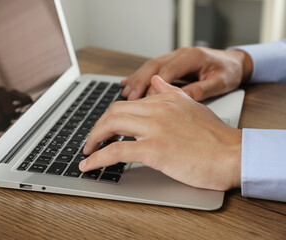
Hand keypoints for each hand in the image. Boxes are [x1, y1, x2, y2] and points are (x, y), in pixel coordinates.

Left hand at [80, 76, 241, 190]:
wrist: (233, 154)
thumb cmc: (216, 136)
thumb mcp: (193, 106)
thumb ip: (171, 92)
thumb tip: (155, 81)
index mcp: (164, 100)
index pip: (126, 104)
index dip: (109, 118)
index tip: (103, 129)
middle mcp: (157, 109)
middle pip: (113, 112)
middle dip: (97, 128)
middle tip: (92, 141)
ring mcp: (155, 128)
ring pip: (111, 126)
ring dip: (93, 140)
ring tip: (87, 152)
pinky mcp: (154, 149)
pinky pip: (116, 151)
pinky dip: (98, 158)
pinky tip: (89, 165)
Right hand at [120, 47, 252, 100]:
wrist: (235, 62)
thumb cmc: (228, 72)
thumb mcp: (219, 83)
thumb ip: (199, 90)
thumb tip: (179, 99)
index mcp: (191, 57)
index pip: (167, 72)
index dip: (154, 87)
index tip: (147, 102)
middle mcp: (180, 54)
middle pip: (153, 66)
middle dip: (139, 82)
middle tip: (129, 98)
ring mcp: (174, 57)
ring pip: (149, 67)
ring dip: (137, 80)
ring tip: (125, 93)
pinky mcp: (172, 62)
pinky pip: (152, 68)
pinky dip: (139, 76)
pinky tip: (128, 83)